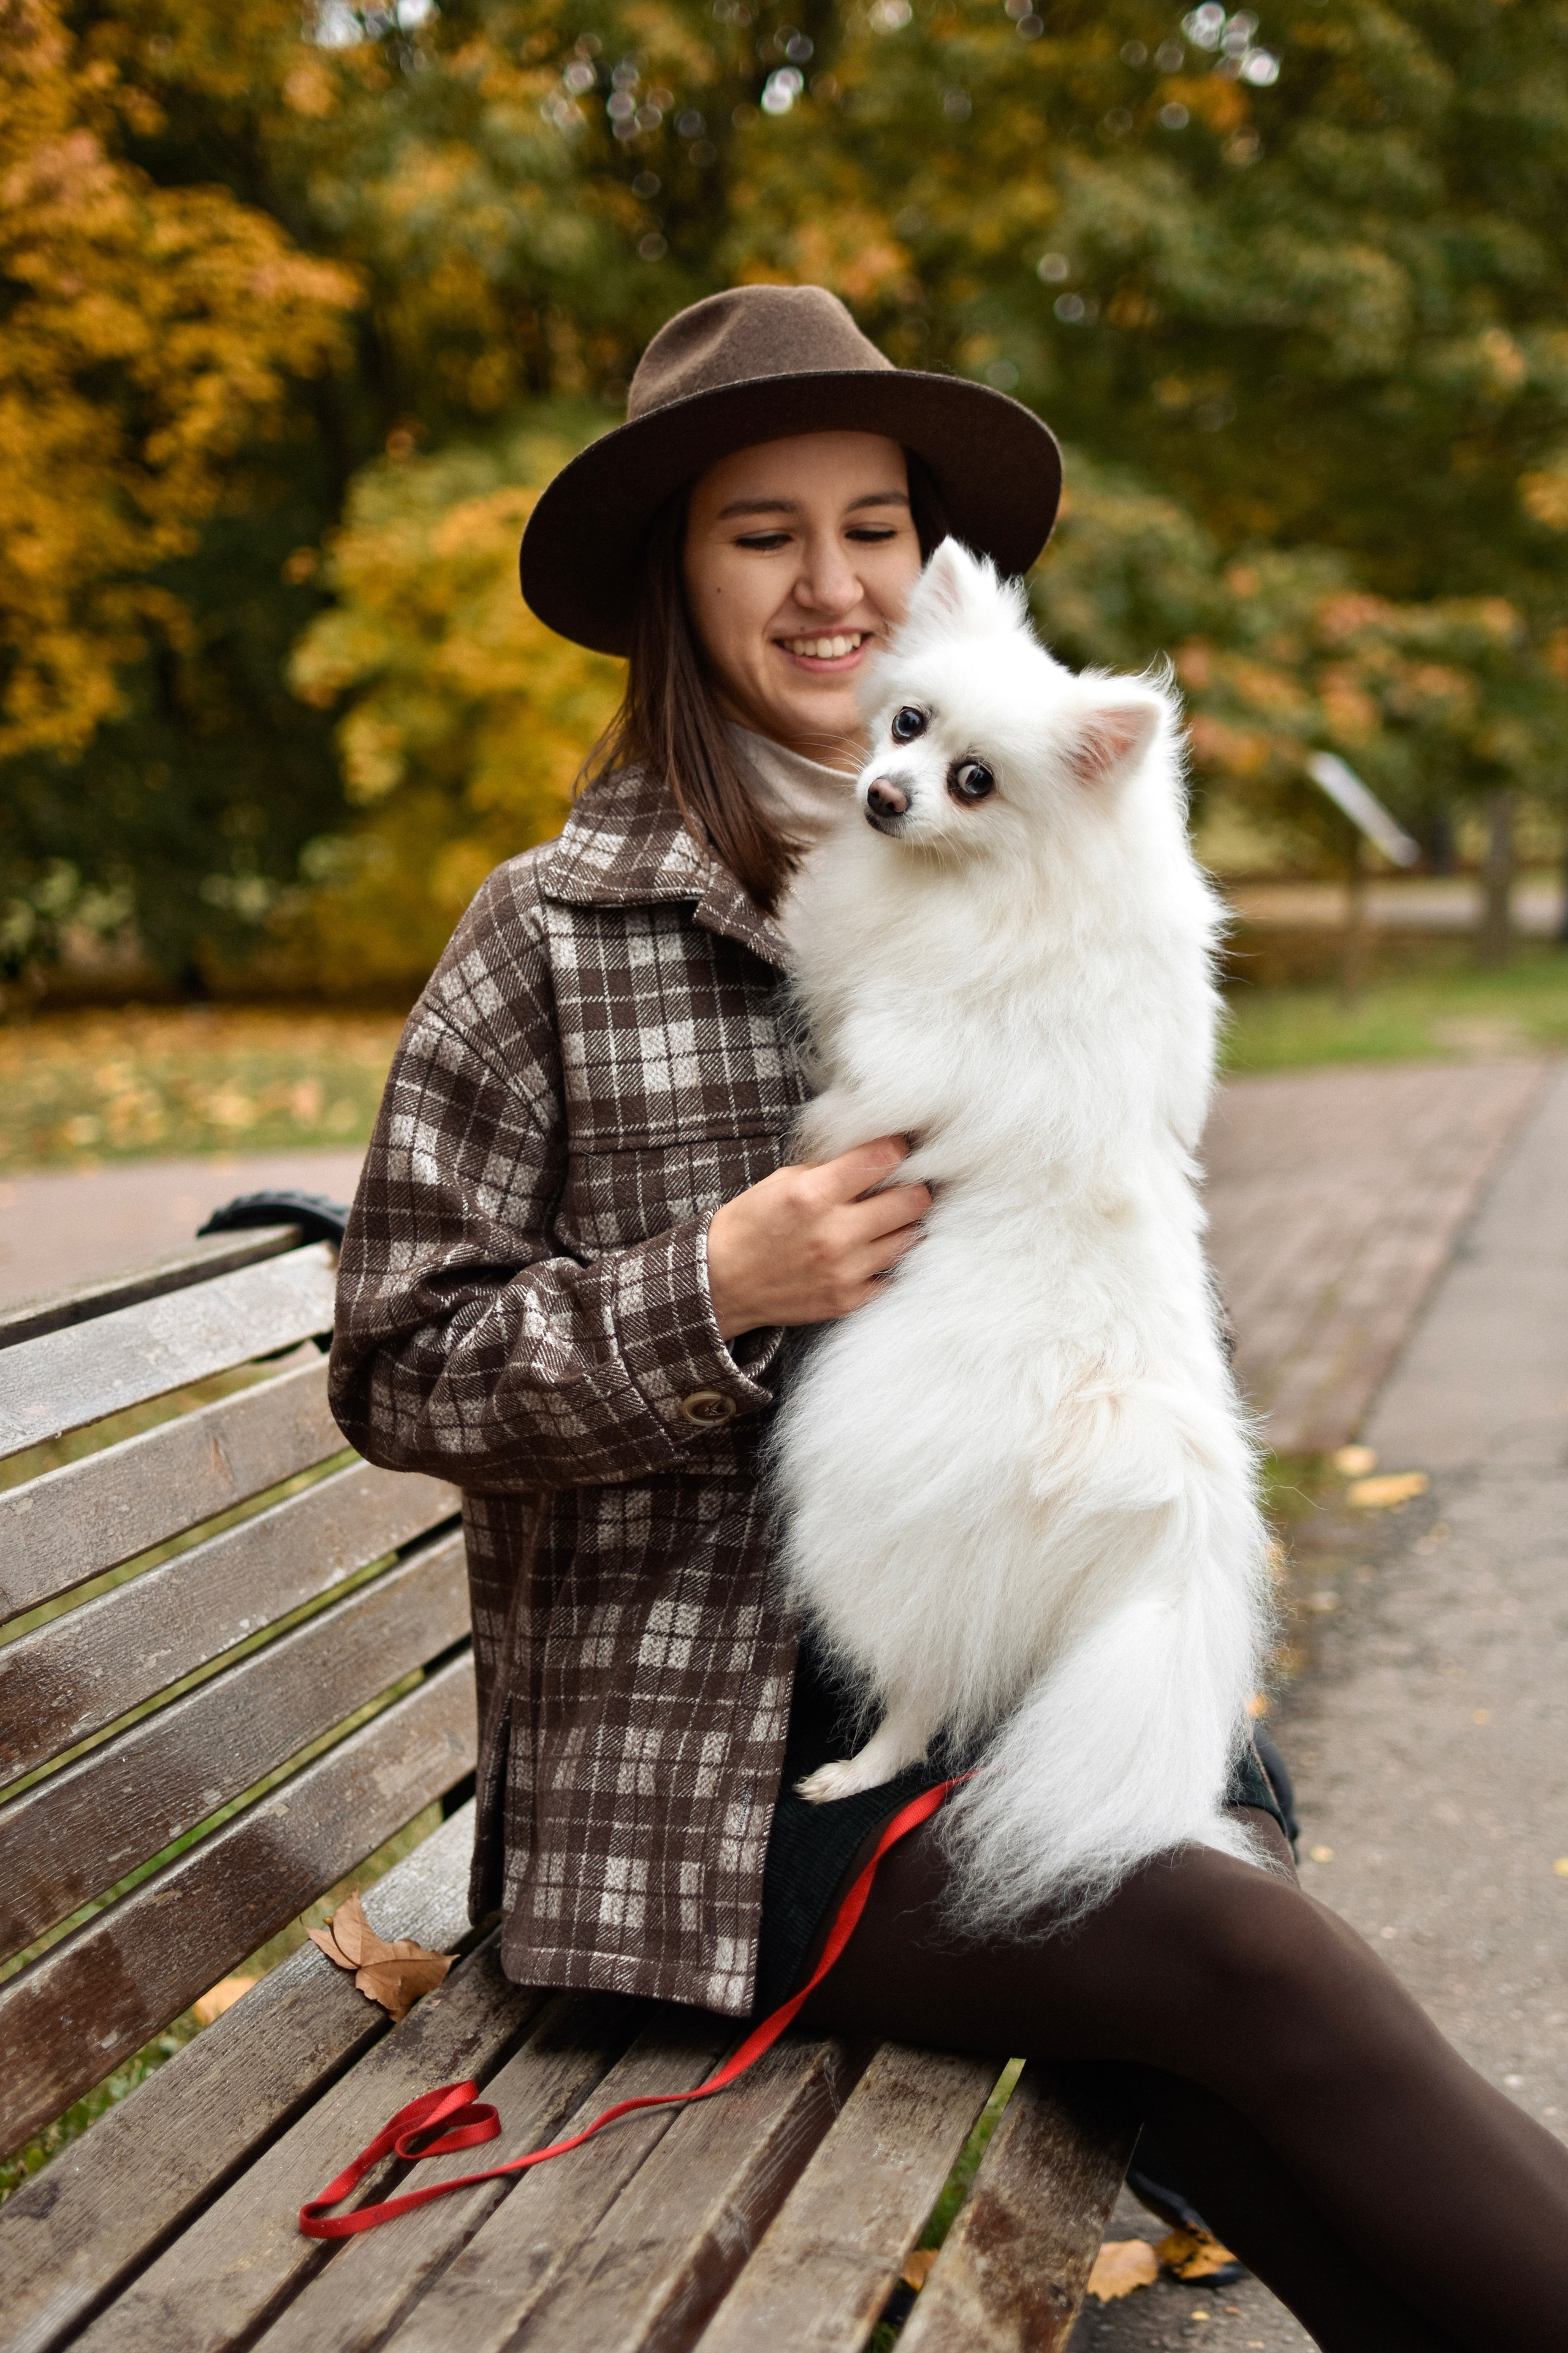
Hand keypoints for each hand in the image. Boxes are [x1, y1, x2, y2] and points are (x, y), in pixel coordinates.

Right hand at [706, 1137, 929, 1340]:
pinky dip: (884, 1260)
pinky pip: (891, 1274)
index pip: (883, 1159)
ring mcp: (844, 1270)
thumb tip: (875, 1157)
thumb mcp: (783, 1181)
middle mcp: (834, 1233)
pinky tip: (867, 1252)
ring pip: (909, 1237)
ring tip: (883, 1221)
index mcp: (813, 1194)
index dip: (897, 1148)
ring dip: (901, 1225)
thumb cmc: (751, 1225)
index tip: (896, 1150)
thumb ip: (830, 1169)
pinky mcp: (848, 1299)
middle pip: (913, 1201)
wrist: (722, 1282)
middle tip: (902, 1187)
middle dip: (912, 1188)